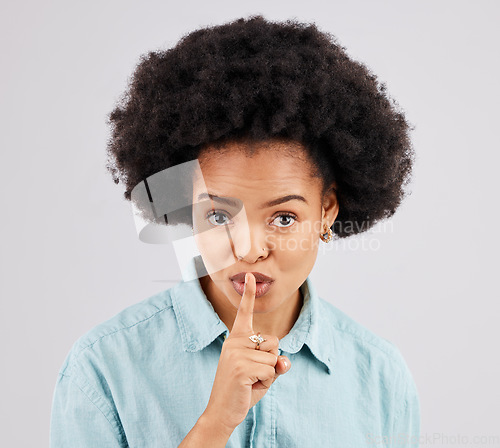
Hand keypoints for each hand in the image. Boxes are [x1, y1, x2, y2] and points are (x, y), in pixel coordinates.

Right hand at [203, 273, 291, 433]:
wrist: (222, 412)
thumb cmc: (242, 390)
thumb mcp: (262, 373)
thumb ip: (274, 362)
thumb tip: (285, 361)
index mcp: (236, 339)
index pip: (244, 313)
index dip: (249, 294)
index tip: (251, 275)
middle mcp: (234, 342)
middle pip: (274, 342)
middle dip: (271, 362)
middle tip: (252, 376)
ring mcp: (236, 353)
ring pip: (274, 358)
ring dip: (269, 375)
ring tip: (251, 382)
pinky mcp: (241, 367)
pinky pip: (272, 370)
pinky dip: (267, 382)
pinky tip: (250, 387)